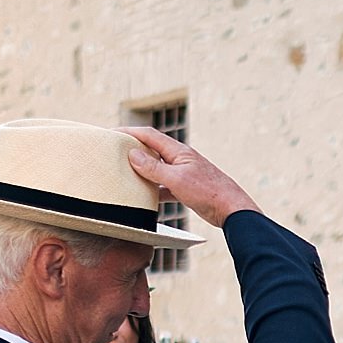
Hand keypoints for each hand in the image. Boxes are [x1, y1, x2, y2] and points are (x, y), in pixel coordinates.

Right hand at [118, 126, 258, 228]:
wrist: (232, 210)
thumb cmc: (208, 192)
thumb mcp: (176, 179)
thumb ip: (153, 168)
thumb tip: (132, 154)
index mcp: (178, 151)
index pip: (148, 135)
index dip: (128, 132)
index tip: (110, 134)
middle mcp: (180, 159)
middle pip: (152, 149)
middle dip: (133, 149)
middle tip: (113, 152)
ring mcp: (184, 173)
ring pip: (157, 168)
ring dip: (142, 170)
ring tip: (123, 173)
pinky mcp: (187, 188)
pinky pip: (164, 186)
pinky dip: (153, 189)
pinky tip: (143, 197)